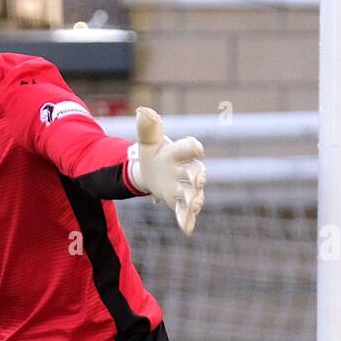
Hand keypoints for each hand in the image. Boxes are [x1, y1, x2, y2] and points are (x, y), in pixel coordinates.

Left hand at [126, 106, 205, 236]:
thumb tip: (142, 111)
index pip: (188, 147)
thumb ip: (147, 128)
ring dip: (195, 200)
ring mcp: (185, 186)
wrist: (152, 171)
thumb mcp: (148, 142)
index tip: (198, 149)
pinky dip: (186, 219)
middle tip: (198, 180)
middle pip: (195, 172)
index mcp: (180, 152)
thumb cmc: (154, 153)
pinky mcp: (180, 201)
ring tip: (194, 207)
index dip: (193, 147)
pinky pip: (184, 211)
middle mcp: (188, 168)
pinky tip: (187, 230)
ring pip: (193, 193)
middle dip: (197, 176)